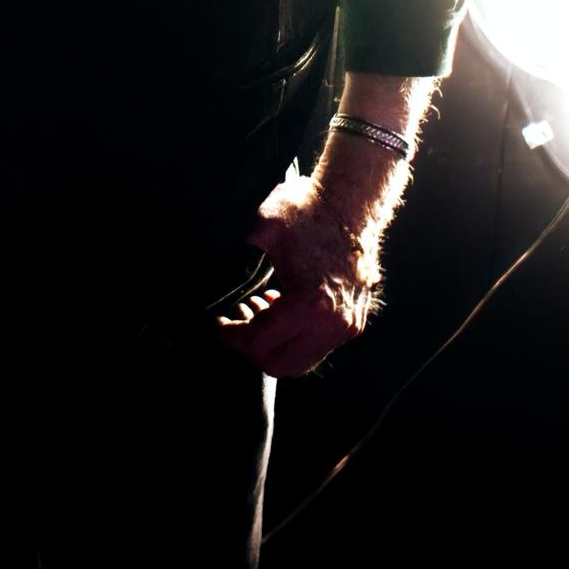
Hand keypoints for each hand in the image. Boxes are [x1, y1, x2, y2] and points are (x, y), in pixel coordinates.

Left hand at [213, 164, 381, 376]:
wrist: (352, 205)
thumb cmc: (307, 212)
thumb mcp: (261, 226)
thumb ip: (236, 254)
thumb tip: (215, 271)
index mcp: (307, 304)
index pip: (259, 342)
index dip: (232, 336)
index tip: (219, 325)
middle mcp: (331, 324)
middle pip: (279, 364)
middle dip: (250, 349)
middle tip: (236, 324)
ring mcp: (346, 326)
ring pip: (300, 362)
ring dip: (274, 346)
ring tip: (258, 314)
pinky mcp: (353, 323)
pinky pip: (317, 348)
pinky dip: (294, 339)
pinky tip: (280, 309)